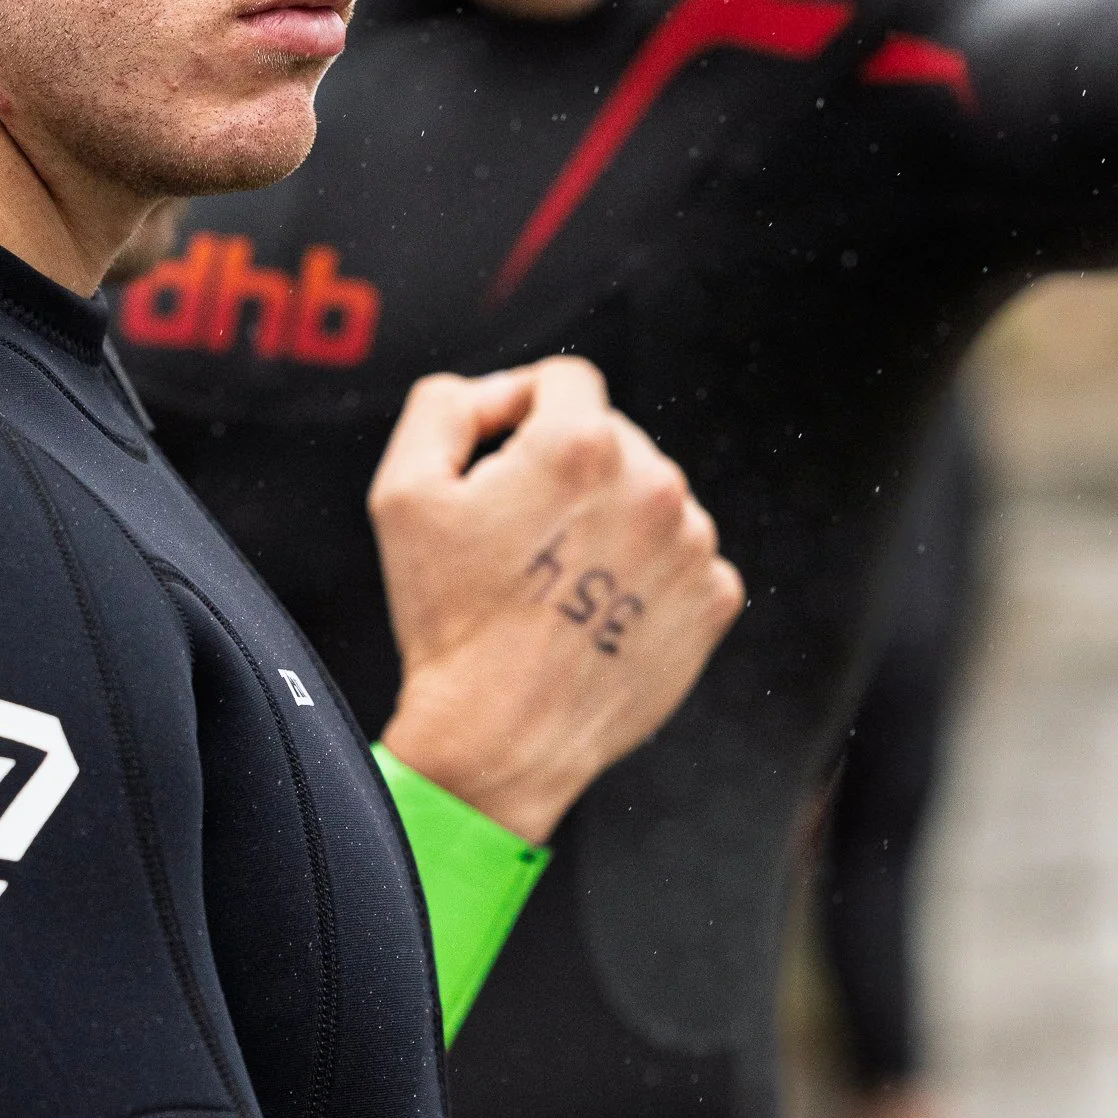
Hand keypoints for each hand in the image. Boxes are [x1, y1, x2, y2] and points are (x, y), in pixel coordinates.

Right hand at [370, 356, 744, 844]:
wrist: (499, 737)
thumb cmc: (447, 618)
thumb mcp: (404, 490)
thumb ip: (445, 405)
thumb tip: (501, 393)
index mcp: (582, 445)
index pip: (566, 381)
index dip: (522, 411)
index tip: (501, 464)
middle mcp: (653, 483)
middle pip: (613, 439)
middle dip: (568, 472)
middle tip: (520, 541)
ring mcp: (692, 544)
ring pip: (650, 498)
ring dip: (610, 522)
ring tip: (560, 584)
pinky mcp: (713, 598)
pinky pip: (680, 559)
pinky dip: (645, 576)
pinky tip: (599, 612)